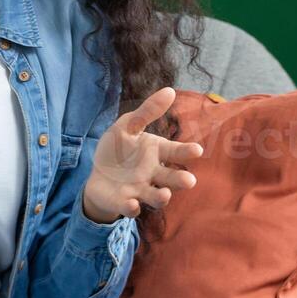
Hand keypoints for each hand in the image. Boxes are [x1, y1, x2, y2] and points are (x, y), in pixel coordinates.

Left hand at [82, 87, 202, 222]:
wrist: (98, 175)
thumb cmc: (119, 148)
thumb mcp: (129, 126)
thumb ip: (147, 111)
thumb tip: (170, 90)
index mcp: (157, 153)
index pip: (176, 152)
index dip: (187, 152)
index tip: (197, 150)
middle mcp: (154, 173)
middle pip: (171, 178)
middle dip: (180, 180)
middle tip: (190, 181)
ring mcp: (140, 190)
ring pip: (155, 196)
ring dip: (161, 196)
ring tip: (165, 194)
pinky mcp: (124, 202)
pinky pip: (130, 207)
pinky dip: (132, 207)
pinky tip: (133, 203)